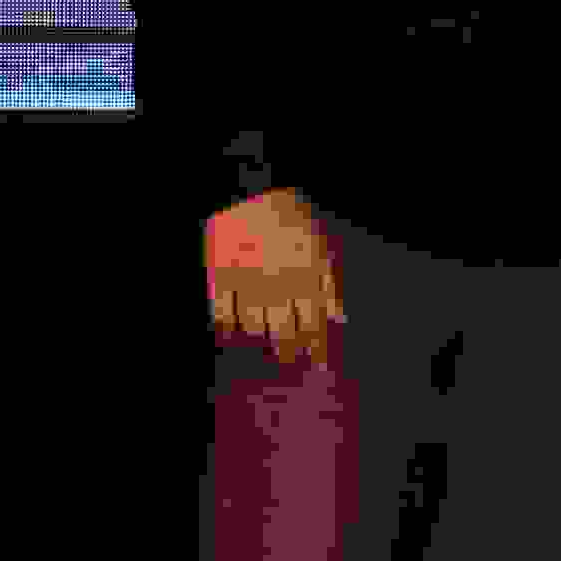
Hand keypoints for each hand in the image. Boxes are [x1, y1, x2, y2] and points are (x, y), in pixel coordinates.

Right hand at [203, 185, 343, 365]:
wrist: (253, 194)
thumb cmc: (293, 221)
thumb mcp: (321, 248)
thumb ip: (330, 286)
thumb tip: (340, 318)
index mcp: (305, 280)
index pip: (314, 327)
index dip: (317, 350)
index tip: (319, 366)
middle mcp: (278, 288)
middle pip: (283, 335)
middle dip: (288, 353)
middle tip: (287, 361)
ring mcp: (247, 285)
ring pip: (253, 330)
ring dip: (259, 341)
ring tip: (262, 347)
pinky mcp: (220, 279)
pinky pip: (222, 315)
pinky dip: (227, 327)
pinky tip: (231, 333)